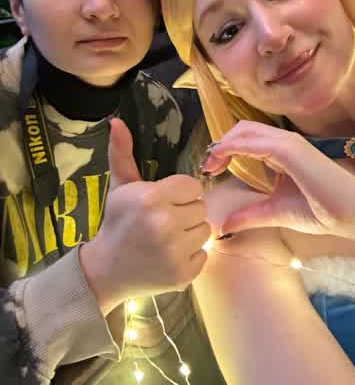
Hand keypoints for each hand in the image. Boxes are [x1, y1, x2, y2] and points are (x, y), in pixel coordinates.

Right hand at [80, 118, 210, 314]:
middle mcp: (165, 224)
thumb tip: (116, 121)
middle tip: (164, 221)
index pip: (192, 186)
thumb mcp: (120, 186)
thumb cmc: (118, 222)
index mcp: (152, 198)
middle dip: (185, 212)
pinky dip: (191, 256)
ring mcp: (175, 252)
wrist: (106, 269)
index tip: (164, 202)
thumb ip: (123, 153)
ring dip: (190, 233)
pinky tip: (169, 255)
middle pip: (201, 208)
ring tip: (167, 237)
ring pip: (205, 230)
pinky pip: (204, 255)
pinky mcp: (183, 274)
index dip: (180, 193)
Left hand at [202, 121, 354, 236]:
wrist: (353, 214)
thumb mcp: (274, 212)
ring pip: (244, 130)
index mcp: (280, 151)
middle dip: (219, 144)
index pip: (245, 138)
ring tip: (210, 165)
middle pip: (241, 129)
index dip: (223, 149)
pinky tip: (222, 160)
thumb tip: (224, 227)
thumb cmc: (321, 211)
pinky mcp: (290, 150)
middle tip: (207, 167)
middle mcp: (283, 141)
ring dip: (222, 144)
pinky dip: (233, 147)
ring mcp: (287, 143)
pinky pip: (254, 142)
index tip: (209, 169)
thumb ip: (250, 215)